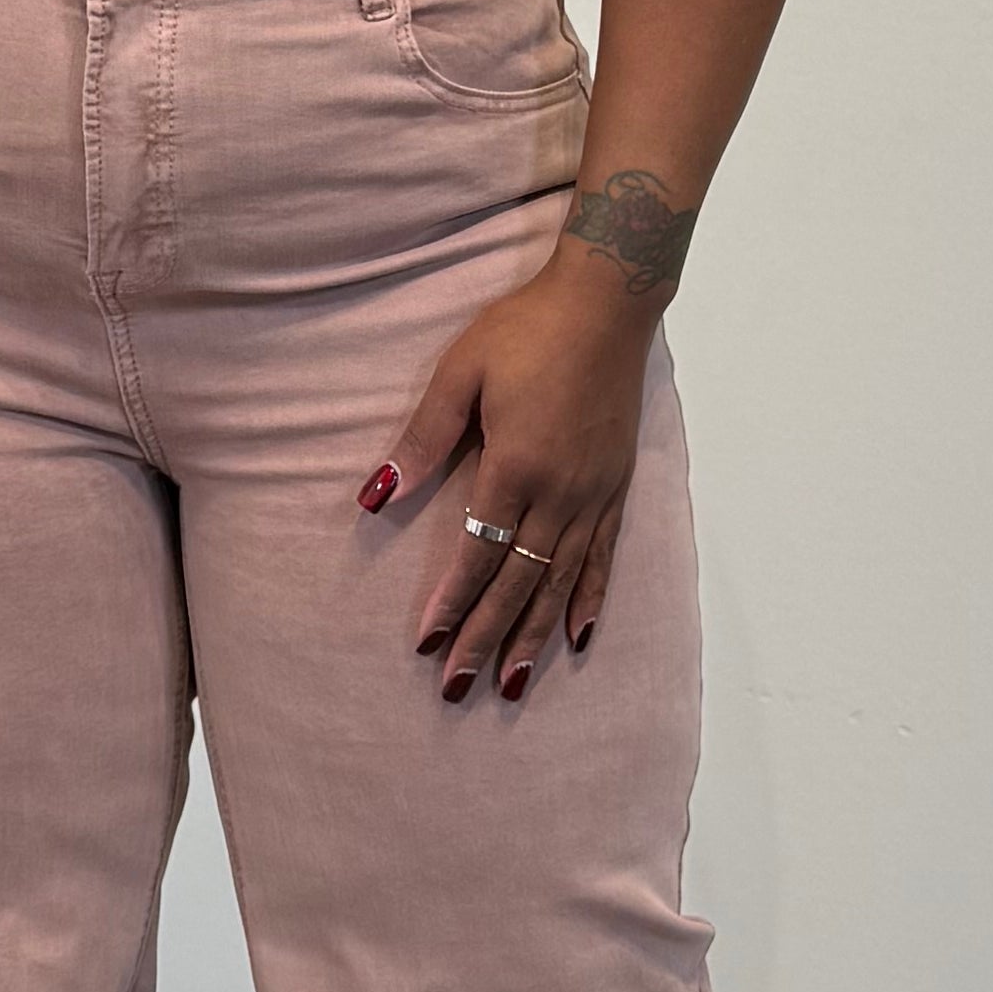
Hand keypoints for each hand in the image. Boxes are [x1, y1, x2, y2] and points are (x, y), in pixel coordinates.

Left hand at [363, 248, 651, 701]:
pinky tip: (578, 637)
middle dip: (485, 638)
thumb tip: (375, 496)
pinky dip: (588, 601)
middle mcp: (560, 492)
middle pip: (518, 582)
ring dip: (534, 636)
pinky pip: (603, 558)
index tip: (427, 646)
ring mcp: (594, 494)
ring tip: (510, 684)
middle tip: (458, 689)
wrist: (605, 302)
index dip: (452, 602)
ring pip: (560, 582)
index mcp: (516, 466)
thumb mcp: (459, 373)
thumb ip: (421, 439)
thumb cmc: (525, 329)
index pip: (478, 554)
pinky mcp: (617, 486)